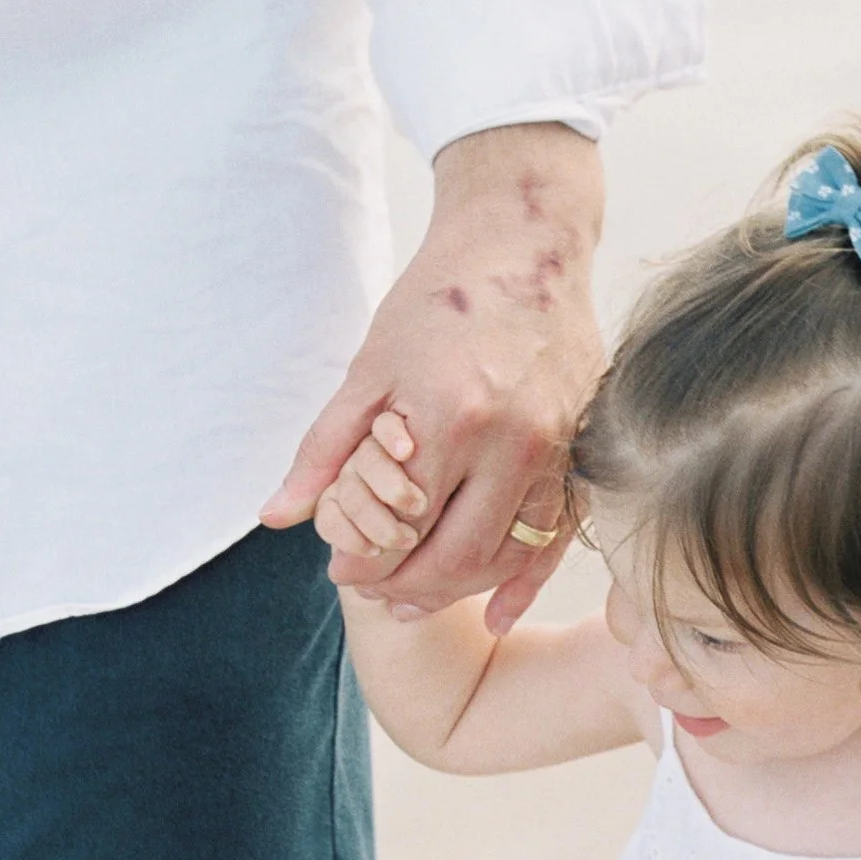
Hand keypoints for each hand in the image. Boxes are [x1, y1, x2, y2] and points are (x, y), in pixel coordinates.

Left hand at [264, 122, 602, 632]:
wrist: (527, 245)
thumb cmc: (442, 297)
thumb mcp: (371, 366)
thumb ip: (327, 447)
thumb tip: (279, 514)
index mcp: (450, 415)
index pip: (402, 524)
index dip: (367, 561)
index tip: (342, 574)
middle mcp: (511, 442)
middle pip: (456, 554)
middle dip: (408, 587)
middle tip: (376, 598)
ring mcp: (554, 451)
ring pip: (507, 554)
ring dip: (460, 591)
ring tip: (417, 604)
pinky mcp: (582, 453)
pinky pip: (555, 538)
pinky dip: (525, 583)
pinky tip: (499, 614)